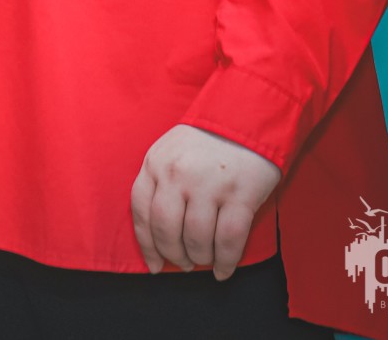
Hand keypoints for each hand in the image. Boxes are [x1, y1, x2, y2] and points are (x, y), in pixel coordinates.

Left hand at [130, 124, 280, 278]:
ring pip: (197, 238)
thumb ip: (160, 183)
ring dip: (200, 258)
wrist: (246, 117)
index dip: (146, 244)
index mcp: (155, 163)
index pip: (141, 211)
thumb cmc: (205, 140)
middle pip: (166, 229)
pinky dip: (226, 261)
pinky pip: (229, 239)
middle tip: (183, 264)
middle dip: (173, 254)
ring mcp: (209, 184)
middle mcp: (178, 174)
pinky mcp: (240, 194)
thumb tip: (158, 234)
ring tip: (204, 261)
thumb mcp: (169, 151)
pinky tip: (224, 269)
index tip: (154, 265)